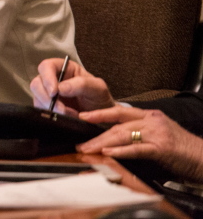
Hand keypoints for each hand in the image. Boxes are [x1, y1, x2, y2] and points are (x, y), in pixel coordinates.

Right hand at [29, 58, 114, 116]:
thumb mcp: (98, 88)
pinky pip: (41, 110)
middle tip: (61, 109)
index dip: (47, 77)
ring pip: (37, 98)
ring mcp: (48, 94)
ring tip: (68, 115)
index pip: (46, 66)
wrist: (103, 118)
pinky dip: (50, 115)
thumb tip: (60, 88)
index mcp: (64, 69)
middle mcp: (53, 80)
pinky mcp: (47, 108)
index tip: (54, 92)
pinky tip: (64, 118)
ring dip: (50, 108)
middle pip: (37, 83)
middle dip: (46, 97)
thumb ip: (82, 84)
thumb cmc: (100, 98)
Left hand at [77, 105, 202, 181]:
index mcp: (150, 116)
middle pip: (118, 125)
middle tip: (81, 142)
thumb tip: (117, 139)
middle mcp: (152, 121)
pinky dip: (121, 151)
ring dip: (103, 143)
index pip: (120, 112)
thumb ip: (140, 133)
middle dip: (96, 134)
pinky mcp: (162, 147)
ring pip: (124, 135)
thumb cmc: (182, 149)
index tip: (83, 116)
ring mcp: (157, 133)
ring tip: (89, 149)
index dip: (100, 114)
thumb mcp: (159, 134)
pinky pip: (137, 148)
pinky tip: (109, 152)